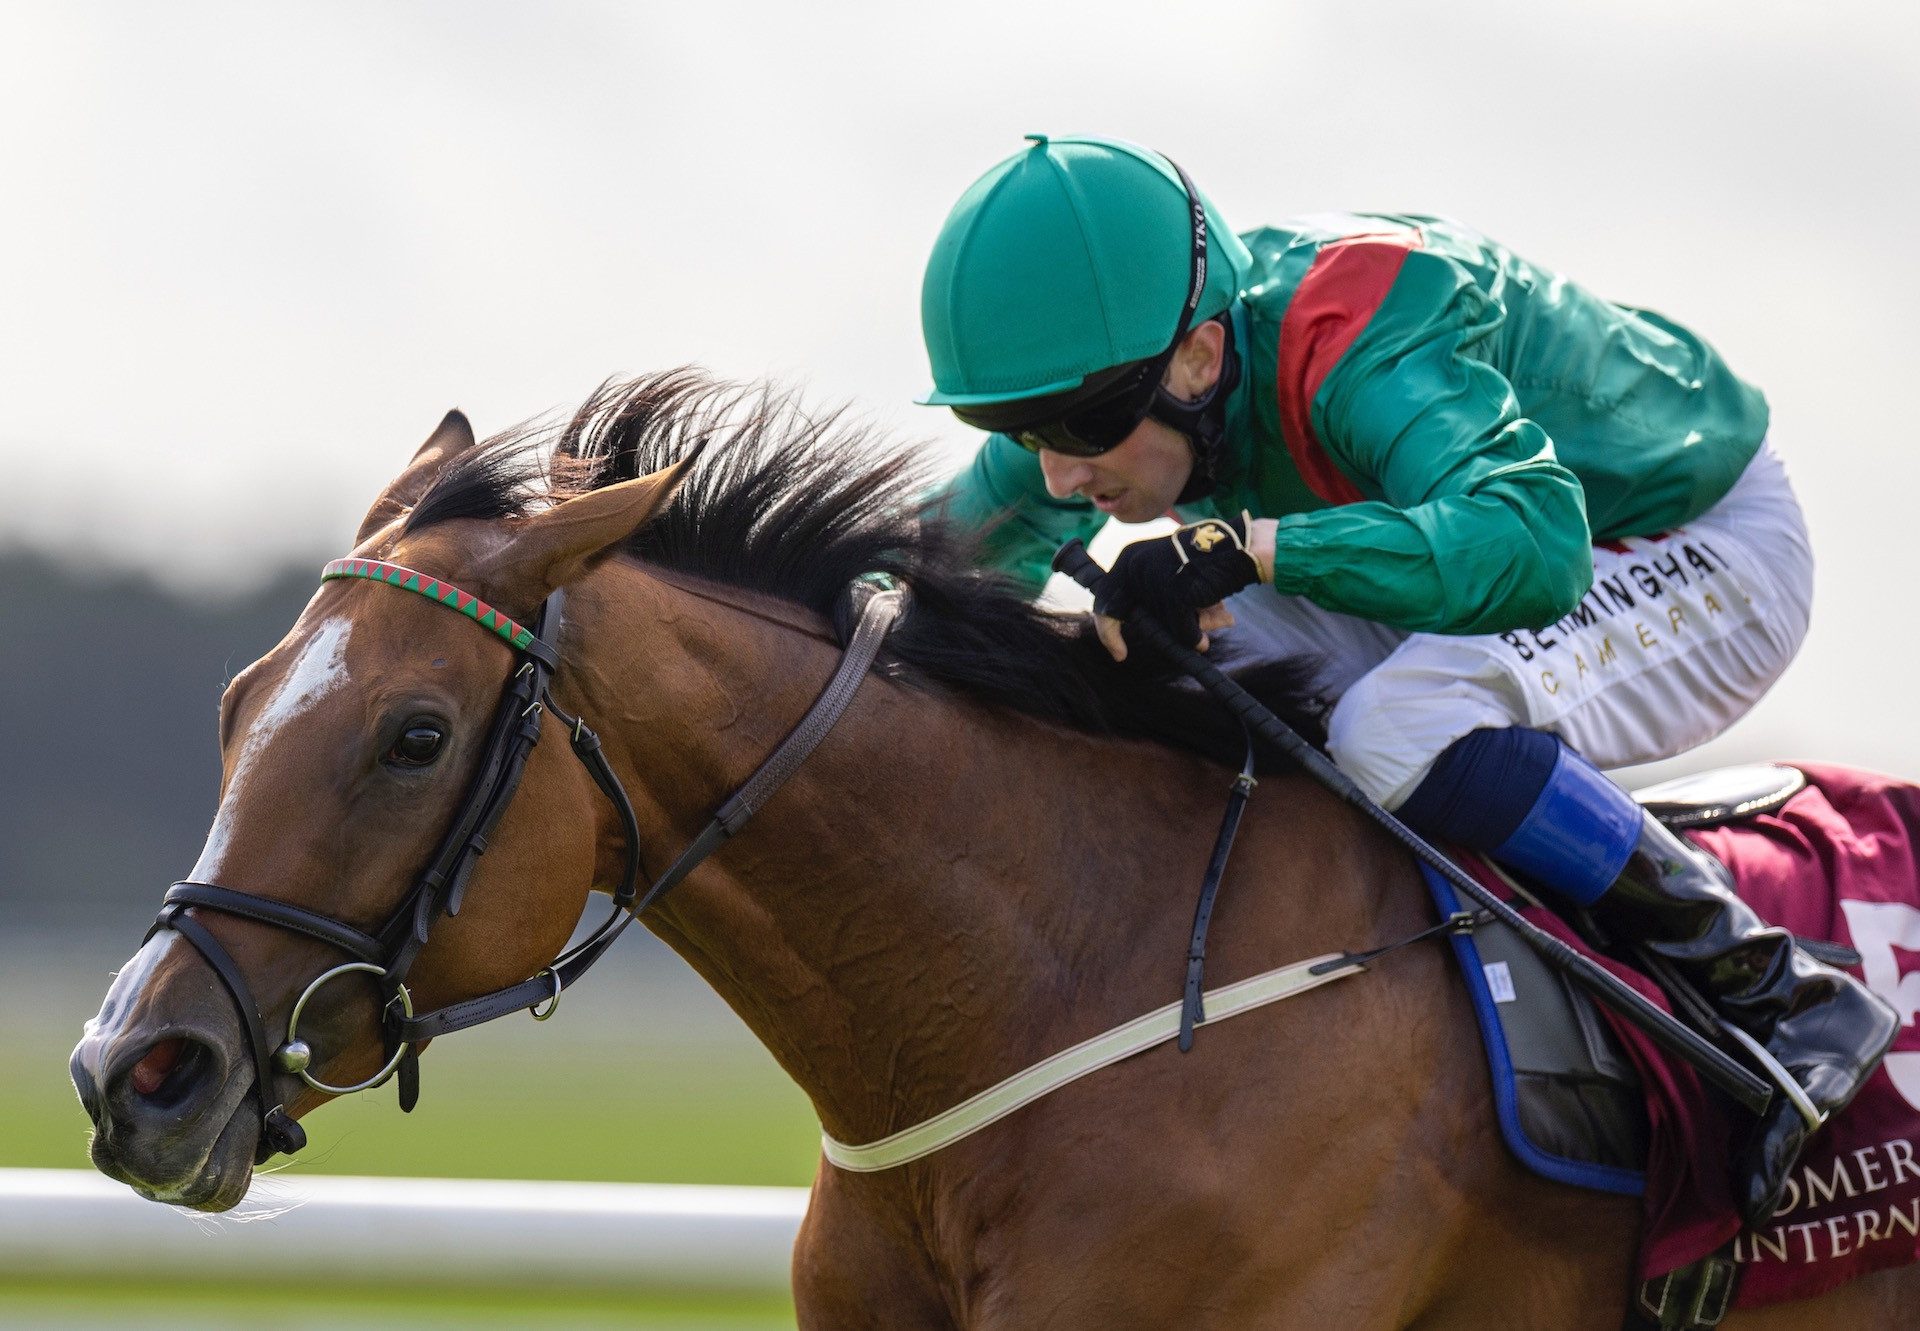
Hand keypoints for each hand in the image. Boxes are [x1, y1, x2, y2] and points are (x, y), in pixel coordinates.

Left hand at [1092, 515, 1263, 662]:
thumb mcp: (1169, 575)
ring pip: (1158, 624)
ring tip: (1208, 618)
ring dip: (1182, 629)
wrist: (1239, 548)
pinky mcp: (1174, 592)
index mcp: (1130, 557)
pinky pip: (1181, 631)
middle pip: (1120, 613)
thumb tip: (1149, 631)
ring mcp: (1153, 578)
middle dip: (1122, 635)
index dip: (1106, 627)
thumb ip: (1154, 600)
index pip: (1104, 596)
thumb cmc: (1207, 565)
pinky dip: (1195, 636)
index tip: (1116, 651)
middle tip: (1121, 655)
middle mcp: (1135, 565)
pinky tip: (1212, 625)